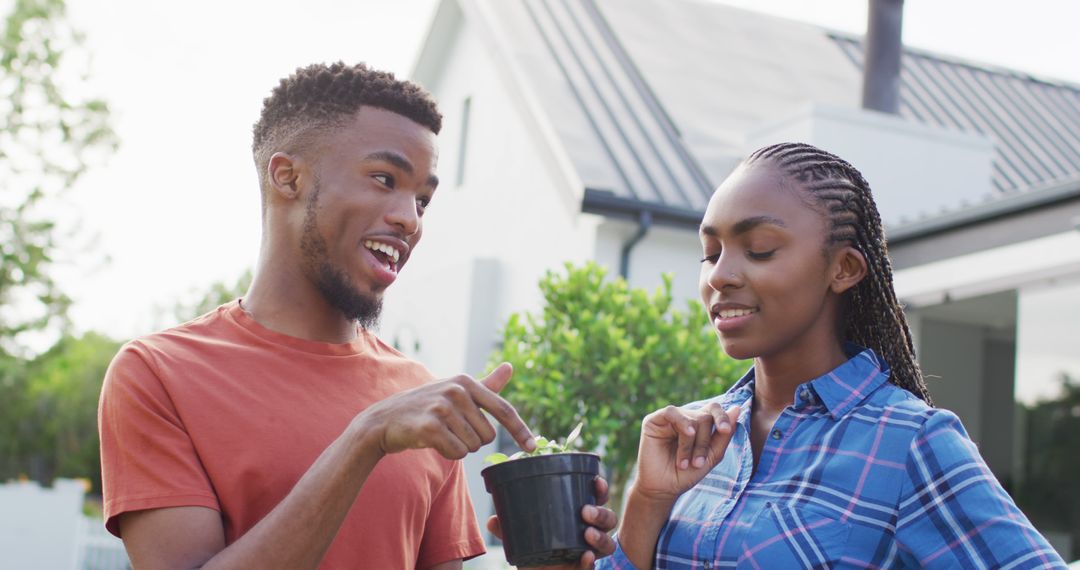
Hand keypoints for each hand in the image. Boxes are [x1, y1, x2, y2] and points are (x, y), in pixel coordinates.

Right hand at [354, 363, 535, 459]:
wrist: (385, 420)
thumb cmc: (426, 407)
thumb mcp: (456, 391)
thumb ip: (486, 384)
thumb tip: (510, 366)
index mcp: (467, 382)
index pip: (503, 410)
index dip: (521, 430)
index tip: (533, 447)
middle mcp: (457, 391)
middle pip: (487, 435)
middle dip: (472, 440)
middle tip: (450, 429)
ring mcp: (443, 407)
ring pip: (472, 446)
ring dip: (458, 447)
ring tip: (439, 433)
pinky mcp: (430, 426)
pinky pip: (457, 453)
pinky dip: (448, 454)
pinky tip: (432, 442)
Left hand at [487, 476, 616, 568]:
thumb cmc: (533, 550)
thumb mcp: (519, 535)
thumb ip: (508, 527)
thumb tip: (493, 520)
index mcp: (578, 515)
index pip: (597, 498)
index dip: (600, 489)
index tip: (595, 480)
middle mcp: (589, 532)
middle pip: (609, 519)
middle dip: (601, 512)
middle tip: (585, 511)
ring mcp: (589, 553)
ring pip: (608, 543)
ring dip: (600, 535)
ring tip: (586, 532)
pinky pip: (593, 567)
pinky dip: (590, 562)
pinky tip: (585, 556)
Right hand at [633, 403, 740, 502]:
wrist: (663, 489)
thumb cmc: (686, 474)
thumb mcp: (711, 457)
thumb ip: (724, 435)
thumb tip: (737, 409)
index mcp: (699, 425)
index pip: (714, 410)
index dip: (722, 416)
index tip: (725, 430)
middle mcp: (684, 418)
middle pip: (704, 417)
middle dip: (704, 442)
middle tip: (697, 463)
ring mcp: (669, 419)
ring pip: (690, 417)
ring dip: (692, 443)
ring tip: (684, 463)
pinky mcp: (653, 421)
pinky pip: (671, 412)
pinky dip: (682, 424)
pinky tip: (685, 436)